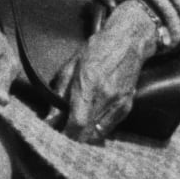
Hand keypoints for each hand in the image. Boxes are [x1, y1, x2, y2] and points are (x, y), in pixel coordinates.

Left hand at [51, 0, 159, 143]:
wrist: (129, 41)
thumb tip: (50, 117)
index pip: (77, 122)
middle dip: (72, 138)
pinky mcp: (127, 106)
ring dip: (84, 136)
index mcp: (89, 84)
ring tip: (74, 130)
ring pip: (98, 134)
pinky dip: (97, 130)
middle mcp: (106, 96)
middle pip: (87, 133)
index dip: (65, 135)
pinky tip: (89, 124)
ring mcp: (118, 102)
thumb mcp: (71, 66)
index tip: (55, 137)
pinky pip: (109, 128)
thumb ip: (60, 93)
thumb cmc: (97, 49)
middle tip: (61, 135)